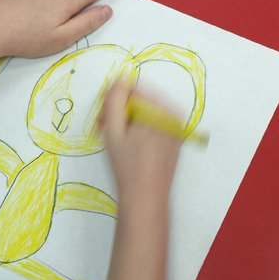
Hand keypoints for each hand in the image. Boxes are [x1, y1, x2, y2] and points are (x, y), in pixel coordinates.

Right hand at [101, 83, 180, 279]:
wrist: (146, 198)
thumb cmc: (128, 167)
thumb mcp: (113, 129)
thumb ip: (114, 99)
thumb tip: (118, 81)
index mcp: (161, 110)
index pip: (131, 88)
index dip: (112, 102)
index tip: (102, 120)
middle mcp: (173, 115)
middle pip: (139, 100)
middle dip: (119, 111)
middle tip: (105, 129)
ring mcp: (175, 127)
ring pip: (144, 112)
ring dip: (127, 120)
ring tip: (116, 140)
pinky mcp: (174, 138)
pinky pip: (153, 123)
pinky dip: (139, 129)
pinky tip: (129, 145)